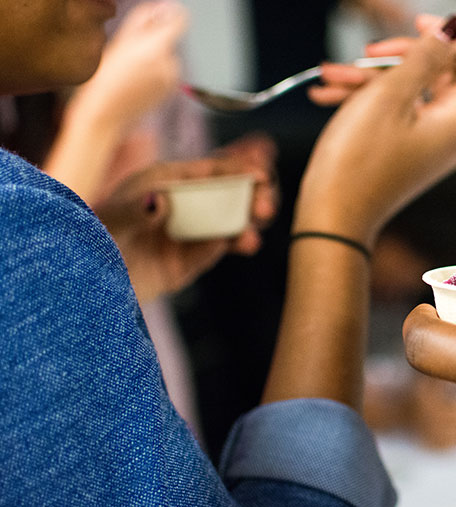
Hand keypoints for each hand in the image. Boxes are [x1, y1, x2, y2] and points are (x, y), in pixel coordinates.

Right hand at [66, 1, 187, 132]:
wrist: (106, 112)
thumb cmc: (107, 76)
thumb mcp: (120, 41)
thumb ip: (144, 20)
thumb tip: (164, 8)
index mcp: (157, 49)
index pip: (179, 22)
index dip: (172, 15)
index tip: (164, 13)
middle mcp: (170, 64)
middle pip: (168, 41)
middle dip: (153, 41)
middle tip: (129, 53)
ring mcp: (172, 80)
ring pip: (167, 58)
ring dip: (154, 59)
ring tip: (131, 70)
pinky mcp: (170, 91)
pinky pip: (166, 74)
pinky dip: (155, 73)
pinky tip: (137, 81)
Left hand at [95, 136, 277, 302]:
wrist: (81, 284)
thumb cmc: (88, 239)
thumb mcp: (107, 220)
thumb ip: (133, 210)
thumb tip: (157, 202)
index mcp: (165, 182)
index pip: (210, 167)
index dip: (238, 165)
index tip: (261, 168)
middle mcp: (181, 204)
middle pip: (228, 191)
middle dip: (253, 193)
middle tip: (265, 204)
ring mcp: (187, 233)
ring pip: (230, 219)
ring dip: (249, 220)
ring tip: (254, 231)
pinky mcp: (189, 261)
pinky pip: (218, 249)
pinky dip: (234, 244)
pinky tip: (244, 243)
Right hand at [294, 13, 455, 247]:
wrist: (331, 219)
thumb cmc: (357, 163)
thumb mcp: (389, 96)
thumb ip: (426, 56)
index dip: (455, 37)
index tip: (420, 22)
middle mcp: (450, 136)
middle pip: (438, 76)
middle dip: (396, 58)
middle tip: (365, 53)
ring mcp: (427, 148)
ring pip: (408, 95)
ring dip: (369, 80)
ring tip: (329, 77)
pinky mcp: (405, 156)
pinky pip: (394, 117)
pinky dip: (365, 103)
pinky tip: (329, 96)